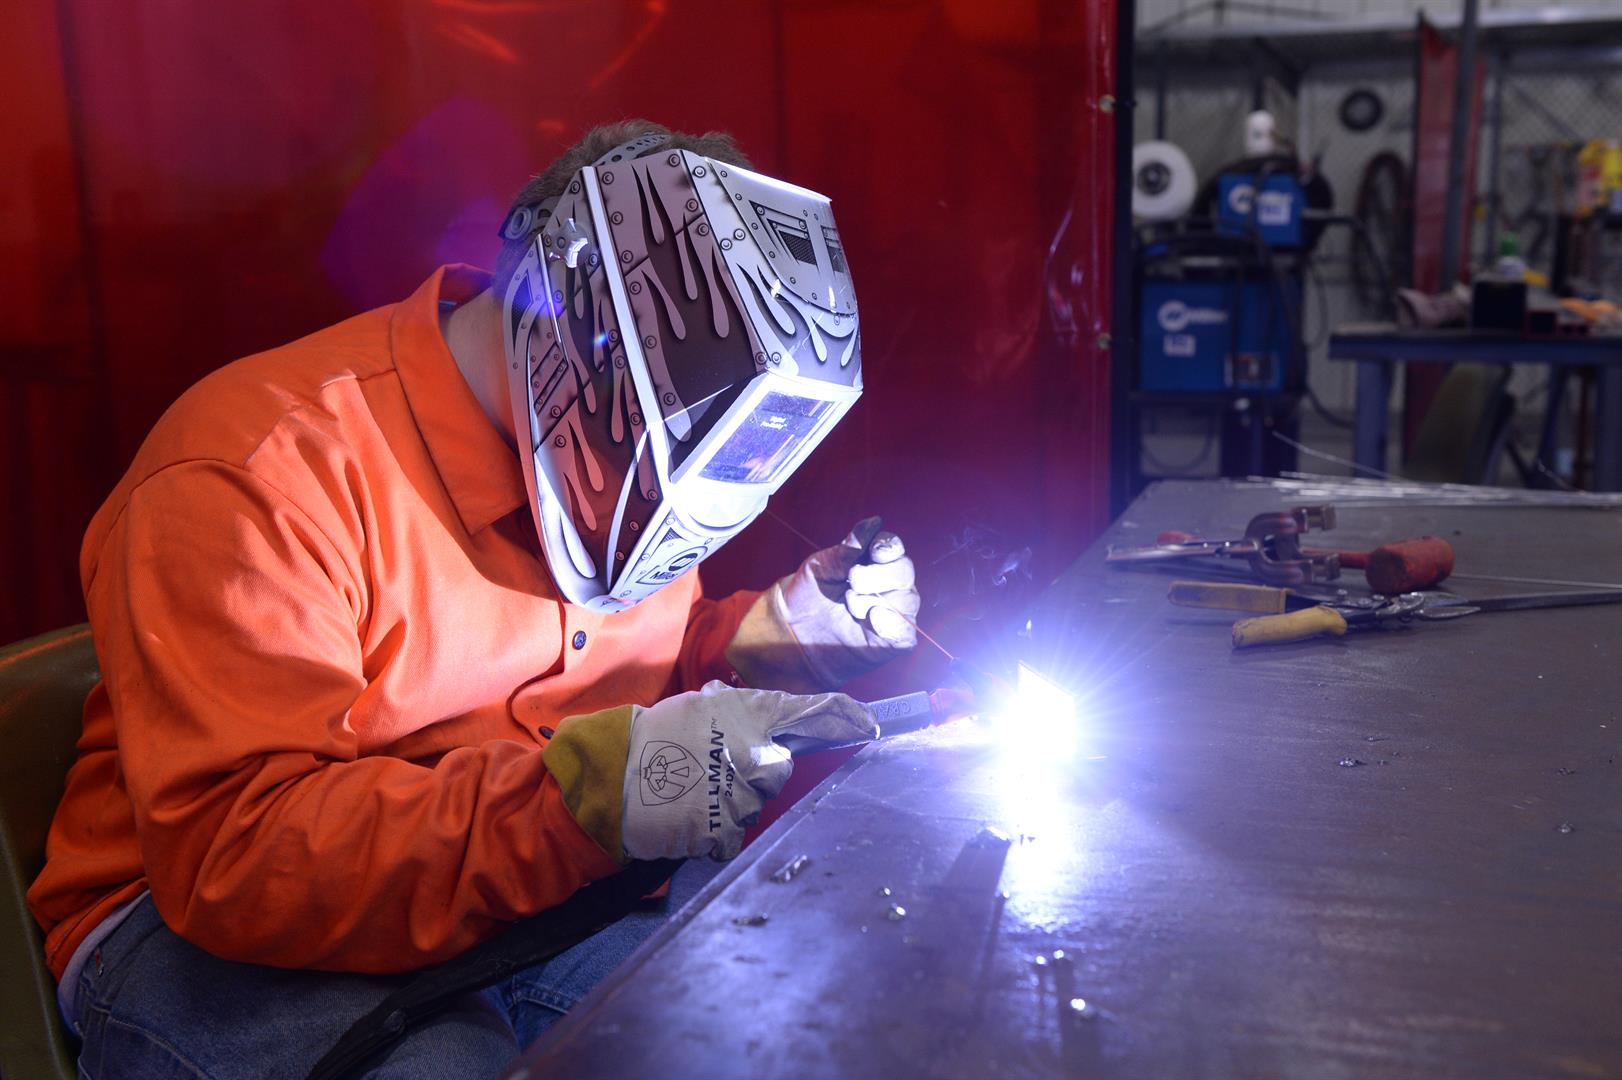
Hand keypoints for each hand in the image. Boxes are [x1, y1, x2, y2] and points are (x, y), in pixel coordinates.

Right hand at [621, 682, 875, 860]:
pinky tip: (689, 814)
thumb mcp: (702, 706)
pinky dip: (714, 829)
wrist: (616, 776)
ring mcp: (744, 795)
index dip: (846, 718)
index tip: (870, 724)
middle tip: (714, 767)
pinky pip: (733, 833)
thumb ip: (743, 712)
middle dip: (754, 770)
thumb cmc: (656, 736)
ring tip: (692, 789)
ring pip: (754, 803)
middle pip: (778, 768)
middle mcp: (757, 753)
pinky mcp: (727, 830)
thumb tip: (770, 720)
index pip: (814, 713)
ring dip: (730, 800)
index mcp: (752, 715)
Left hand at [776, 517, 919, 687]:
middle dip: (878, 575)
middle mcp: (891, 586)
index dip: (888, 547)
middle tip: (852, 582)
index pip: (893, 548)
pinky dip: (891, 623)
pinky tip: (871, 620)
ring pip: (907, 599)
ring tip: (851, 606)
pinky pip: (905, 631)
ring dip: (877, 600)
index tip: (873, 552)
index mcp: (874, 563)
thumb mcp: (822, 567)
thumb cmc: (809, 595)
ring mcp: (894, 613)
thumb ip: (848, 549)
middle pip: (905, 571)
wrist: (794, 631)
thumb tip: (874, 522)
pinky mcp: (894, 640)